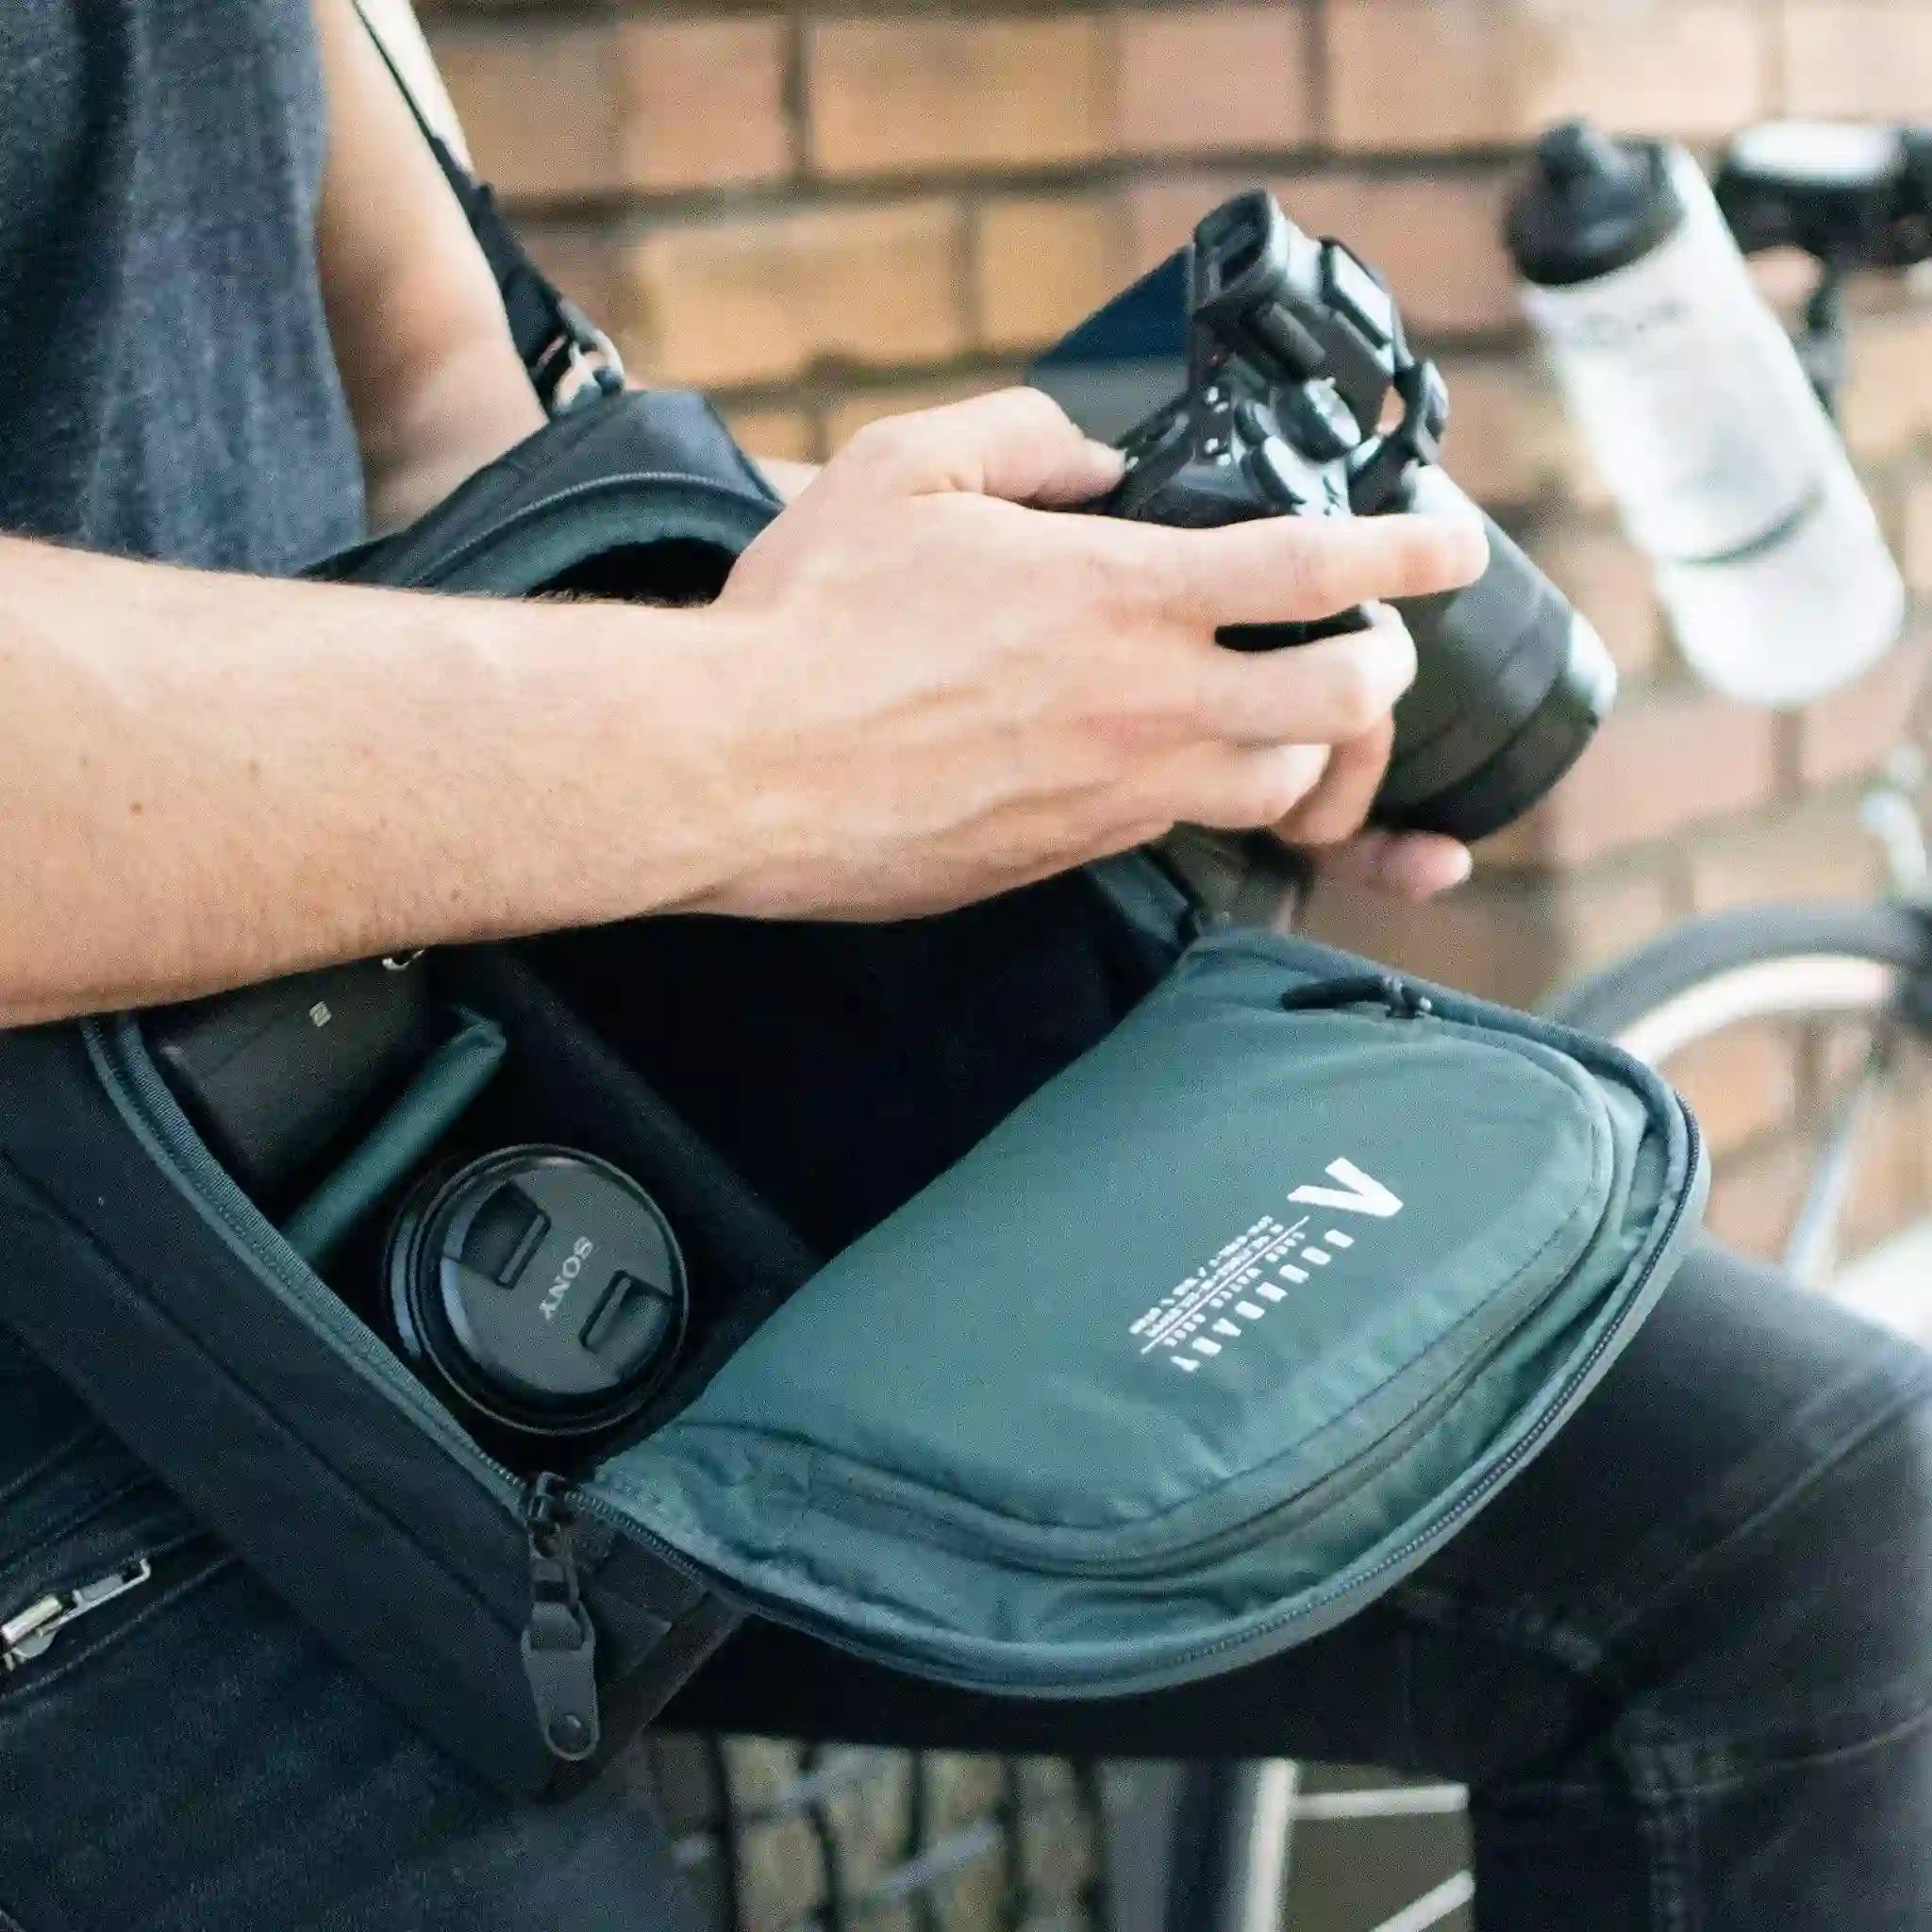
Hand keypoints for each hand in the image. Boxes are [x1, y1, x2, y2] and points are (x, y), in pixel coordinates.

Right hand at [686, 388, 1486, 921]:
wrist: (738, 770)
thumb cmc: (808, 619)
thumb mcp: (906, 468)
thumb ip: (1025, 438)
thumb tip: (1096, 458)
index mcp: (1117, 590)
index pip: (1314, 562)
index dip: (1411, 549)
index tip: (1454, 542)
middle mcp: (1143, 700)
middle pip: (1346, 701)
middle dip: (1383, 669)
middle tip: (1366, 645)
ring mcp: (1117, 790)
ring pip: (1284, 786)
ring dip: (1312, 750)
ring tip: (1289, 715)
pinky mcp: (1076, 852)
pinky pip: (1194, 833)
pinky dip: (1225, 802)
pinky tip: (1190, 770)